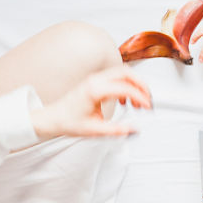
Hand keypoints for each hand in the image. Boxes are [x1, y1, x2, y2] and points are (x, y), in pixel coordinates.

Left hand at [30, 66, 151, 139]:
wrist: (54, 118)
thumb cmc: (69, 122)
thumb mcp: (95, 131)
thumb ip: (116, 130)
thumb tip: (133, 129)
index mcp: (95, 90)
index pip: (124, 87)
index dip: (140, 97)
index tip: (147, 107)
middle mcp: (95, 80)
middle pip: (126, 72)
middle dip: (141, 84)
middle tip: (148, 100)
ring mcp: (95, 79)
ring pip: (122, 72)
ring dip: (134, 84)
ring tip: (139, 102)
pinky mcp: (96, 81)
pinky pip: (116, 77)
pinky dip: (126, 85)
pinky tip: (126, 100)